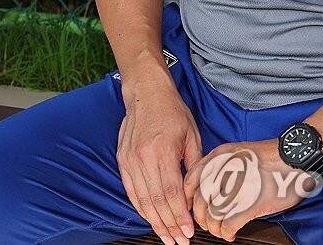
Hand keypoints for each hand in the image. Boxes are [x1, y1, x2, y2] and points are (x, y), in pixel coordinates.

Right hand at [117, 73, 202, 244]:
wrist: (146, 93)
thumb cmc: (172, 112)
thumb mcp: (192, 136)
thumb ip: (195, 166)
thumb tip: (200, 194)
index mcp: (162, 151)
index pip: (171, 193)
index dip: (180, 216)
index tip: (189, 232)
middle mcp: (142, 158)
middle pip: (156, 201)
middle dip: (169, 225)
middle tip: (179, 242)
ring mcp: (129, 160)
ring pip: (141, 200)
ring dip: (154, 222)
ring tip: (166, 237)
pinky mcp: (122, 160)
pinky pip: (131, 191)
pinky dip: (141, 208)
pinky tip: (150, 219)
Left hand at [183, 139, 318, 241]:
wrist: (292, 157)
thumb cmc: (271, 156)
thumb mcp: (237, 151)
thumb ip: (221, 166)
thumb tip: (213, 187)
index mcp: (217, 158)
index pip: (190, 182)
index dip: (189, 199)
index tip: (194, 208)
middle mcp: (221, 173)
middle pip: (198, 202)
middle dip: (201, 218)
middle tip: (208, 223)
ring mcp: (233, 190)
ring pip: (211, 217)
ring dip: (214, 228)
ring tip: (220, 231)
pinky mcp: (247, 206)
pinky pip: (227, 226)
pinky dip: (226, 233)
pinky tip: (231, 234)